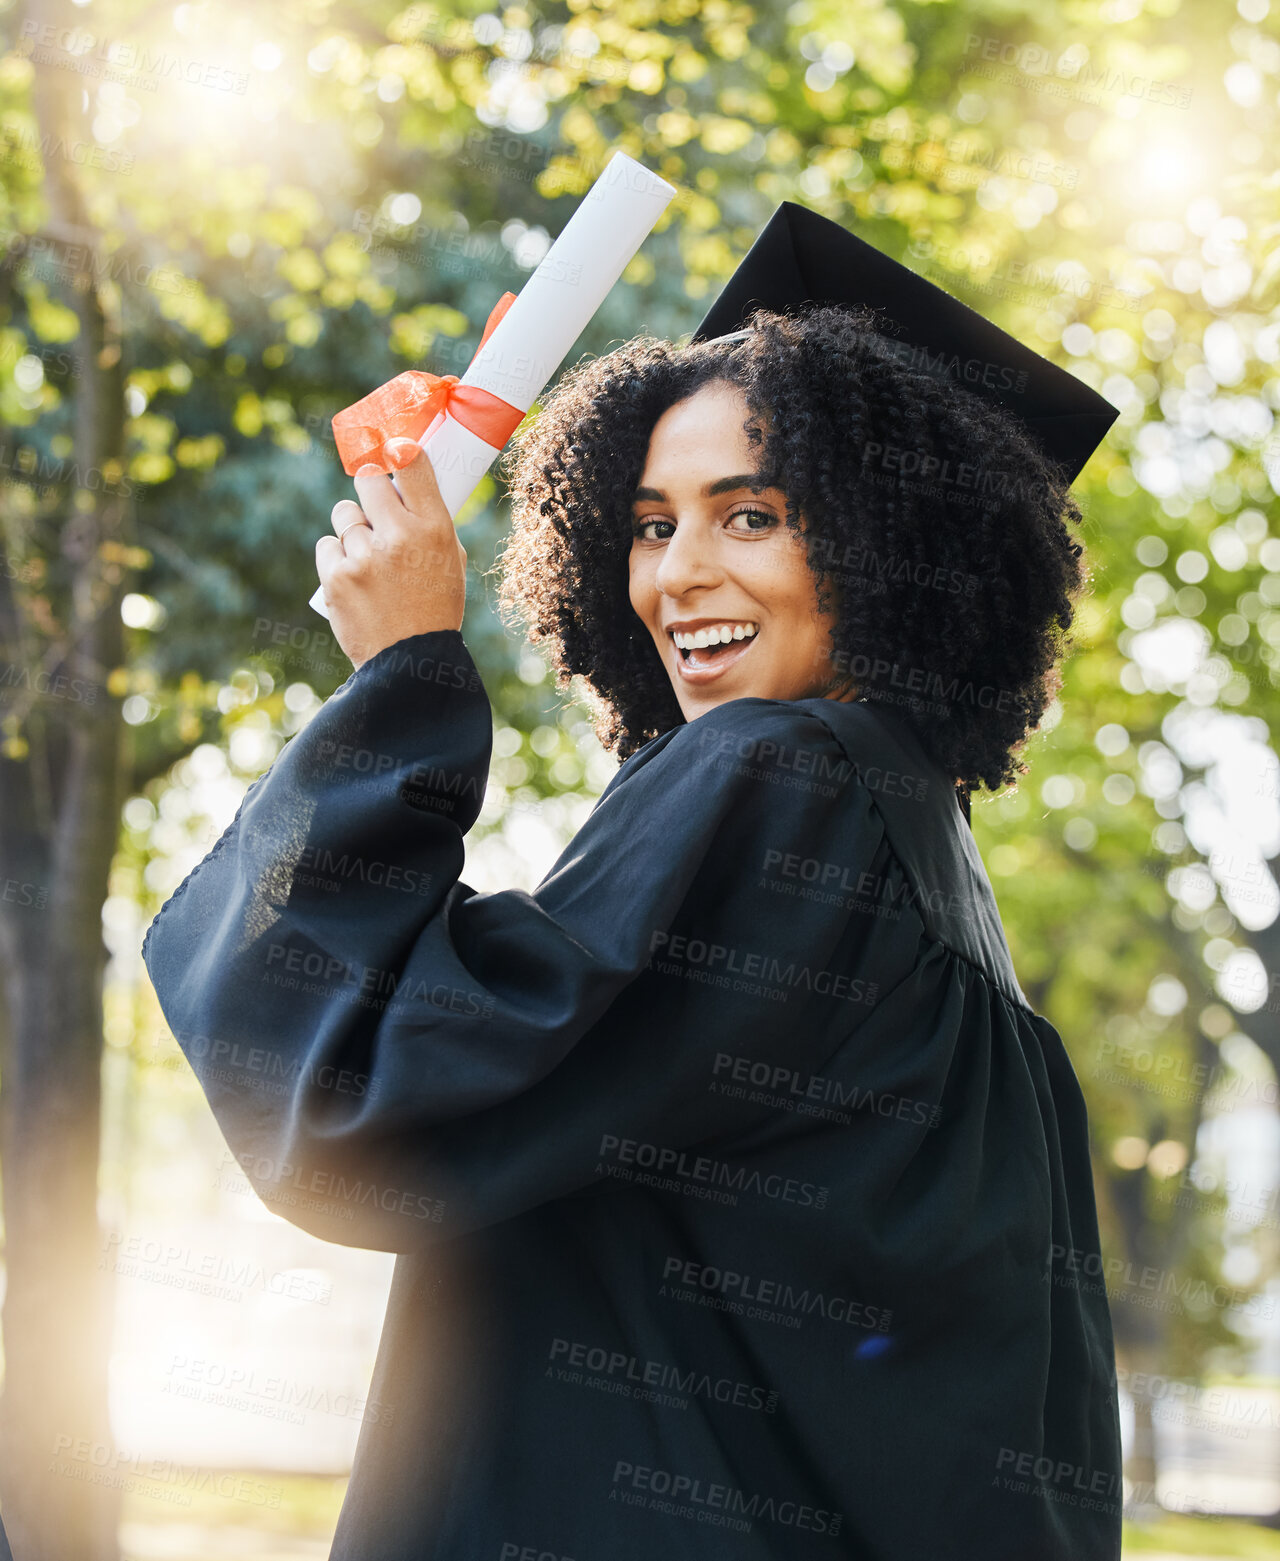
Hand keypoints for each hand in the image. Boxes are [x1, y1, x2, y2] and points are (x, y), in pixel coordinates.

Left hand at [316, 437, 466, 669]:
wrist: (409, 663)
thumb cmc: (434, 610)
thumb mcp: (450, 564)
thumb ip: (430, 524)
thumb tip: (404, 486)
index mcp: (435, 529)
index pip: (411, 463)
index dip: (398, 451)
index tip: (393, 451)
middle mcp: (400, 536)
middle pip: (368, 479)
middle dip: (369, 488)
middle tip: (374, 507)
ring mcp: (364, 556)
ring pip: (344, 514)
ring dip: (352, 528)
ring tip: (367, 557)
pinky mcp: (335, 575)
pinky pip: (327, 544)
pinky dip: (336, 557)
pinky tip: (353, 577)